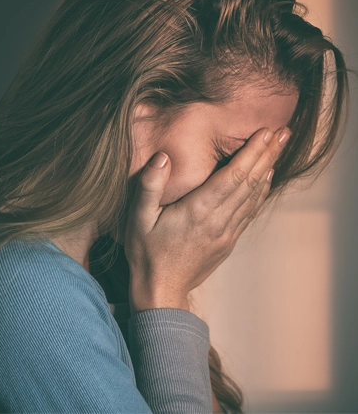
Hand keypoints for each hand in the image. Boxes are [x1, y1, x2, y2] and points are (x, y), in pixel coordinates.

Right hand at [125, 126, 290, 312]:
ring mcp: (227, 233)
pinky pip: (250, 212)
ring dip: (268, 170)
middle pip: (249, 183)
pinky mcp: (228, 241)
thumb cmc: (147, 252)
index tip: (266, 132)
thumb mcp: (138, 218)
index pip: (232, 176)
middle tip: (283, 132)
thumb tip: (162, 157)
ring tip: (280, 149)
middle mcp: (218, 221)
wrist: (161, 291)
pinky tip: (266, 180)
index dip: (252, 153)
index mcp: (198, 211)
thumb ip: (149, 186)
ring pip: (253, 196)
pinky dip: (260, 192)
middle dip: (268, 155)